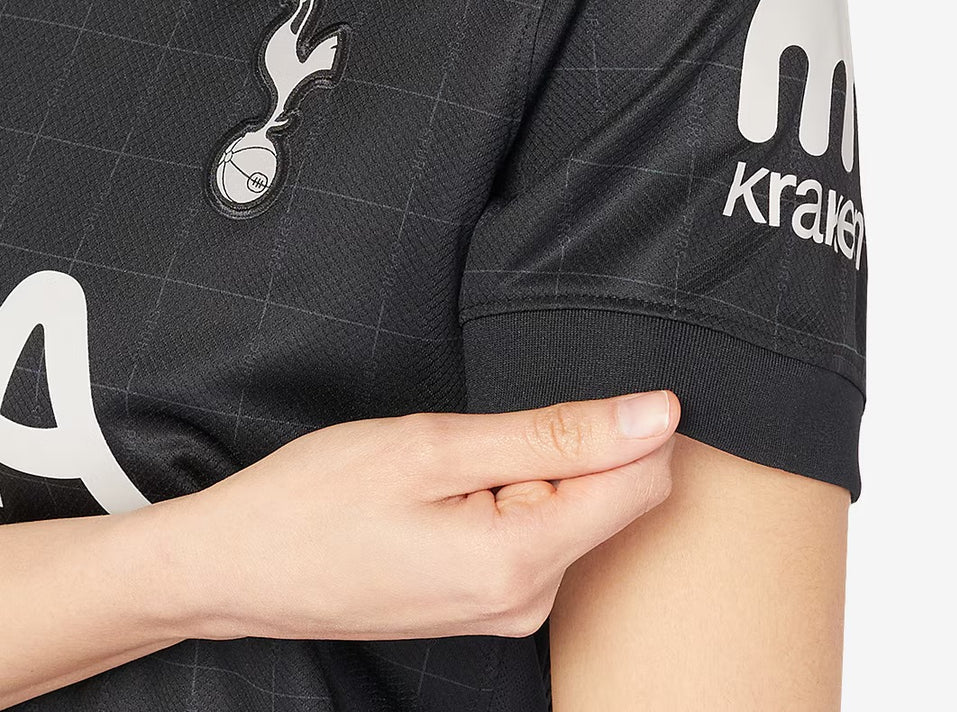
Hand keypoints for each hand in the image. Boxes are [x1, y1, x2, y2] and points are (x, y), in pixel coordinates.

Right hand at [154, 389, 679, 641]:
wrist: (238, 568)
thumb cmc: (317, 499)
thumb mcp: (436, 445)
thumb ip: (556, 432)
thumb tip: (656, 415)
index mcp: (523, 561)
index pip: (642, 483)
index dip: (618, 425)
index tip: (550, 407)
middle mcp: (529, 601)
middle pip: (606, 498)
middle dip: (556, 451)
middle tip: (467, 447)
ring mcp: (506, 610)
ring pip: (566, 513)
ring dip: (522, 474)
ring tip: (442, 475)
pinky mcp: (486, 604)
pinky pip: (532, 537)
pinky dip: (504, 501)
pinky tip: (440, 500)